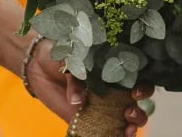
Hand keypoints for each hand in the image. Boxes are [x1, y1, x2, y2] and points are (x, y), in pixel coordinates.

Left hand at [26, 40, 153, 135]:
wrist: (39, 64)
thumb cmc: (61, 54)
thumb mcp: (70, 59)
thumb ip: (76, 77)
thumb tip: (78, 102)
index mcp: (114, 70)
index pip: (137, 80)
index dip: (142, 87)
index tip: (135, 92)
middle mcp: (113, 89)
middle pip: (136, 104)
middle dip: (139, 112)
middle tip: (129, 112)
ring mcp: (102, 106)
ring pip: (126, 120)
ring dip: (132, 126)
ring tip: (127, 127)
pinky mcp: (88, 119)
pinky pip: (105, 131)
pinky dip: (115, 136)